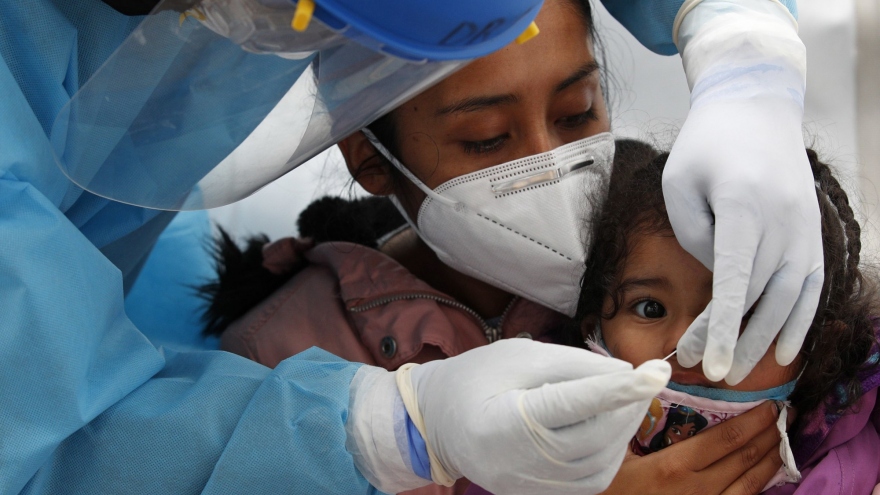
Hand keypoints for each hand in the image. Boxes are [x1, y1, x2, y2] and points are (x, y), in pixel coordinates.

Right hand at [408, 339, 670, 494]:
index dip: (616, 389)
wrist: (437, 423)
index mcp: (505, 421)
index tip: (656, 371)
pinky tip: (610, 427)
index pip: (571, 404)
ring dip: (624, 429)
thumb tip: (624, 372)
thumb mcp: (517, 357)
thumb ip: (571, 363)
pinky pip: (590, 480)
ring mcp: (530, 487)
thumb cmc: (475, 380)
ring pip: (599, 463)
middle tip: (646, 377)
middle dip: (628, 406)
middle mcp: (519, 463)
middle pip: (593, 437)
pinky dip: (610, 452)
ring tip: (629, 400)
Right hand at [600, 402, 783, 494]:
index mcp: (674, 467)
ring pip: (749, 486)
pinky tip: (766, 476)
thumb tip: (650, 379)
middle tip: (788, 415)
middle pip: (744, 460)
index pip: (727, 440)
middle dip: (770, 436)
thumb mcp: (610, 448)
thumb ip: (631, 416)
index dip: (754, 422)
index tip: (770, 405)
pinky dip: (757, 487)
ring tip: (784, 442)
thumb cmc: (604, 485)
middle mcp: (696, 491)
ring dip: (771, 462)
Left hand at [665, 0, 822, 383]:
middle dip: (733, 340)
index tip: (709, 364)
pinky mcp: (812, 230)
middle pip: (761, 295)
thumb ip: (695, 237)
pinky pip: (810, 284)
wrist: (756, 105)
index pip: (735, 280)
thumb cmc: (706, 145)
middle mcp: (783, 218)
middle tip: (704, 372)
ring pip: (789, 297)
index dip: (723, 327)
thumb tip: (718, 283)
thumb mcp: (679, 183)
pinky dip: (799, 320)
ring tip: (737, 372)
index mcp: (744, 204)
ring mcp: (805, 225)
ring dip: (764, 339)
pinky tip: (785, 351)